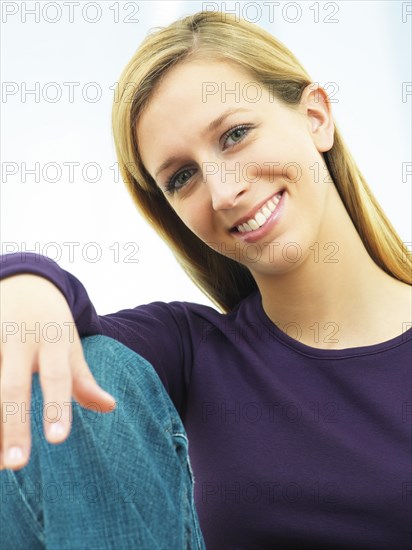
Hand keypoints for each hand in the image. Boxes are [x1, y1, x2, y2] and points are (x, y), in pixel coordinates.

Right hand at [0, 274, 115, 469]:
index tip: (57, 441)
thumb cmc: (52, 321)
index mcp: (52, 340)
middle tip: (15, 464)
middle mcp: (19, 339)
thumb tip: (110, 407)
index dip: (57, 407)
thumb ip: (84, 378)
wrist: (25, 280)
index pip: (57, 377)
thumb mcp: (70, 344)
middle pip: (13, 386)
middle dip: (13, 425)